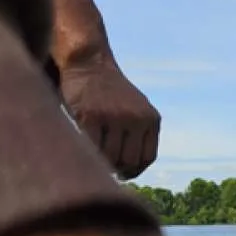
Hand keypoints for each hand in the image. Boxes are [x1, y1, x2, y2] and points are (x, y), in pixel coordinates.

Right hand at [58, 56, 160, 179]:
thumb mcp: (137, 109)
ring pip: (111, 157)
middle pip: (129, 161)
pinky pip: (92, 147)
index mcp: (151, 119)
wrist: (90, 64)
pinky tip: (84, 146)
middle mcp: (136, 118)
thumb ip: (140, 134)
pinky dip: (87, 151)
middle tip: (105, 165)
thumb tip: (132, 171)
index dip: (134, 170)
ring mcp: (114, 117)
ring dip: (101, 161)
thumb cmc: (111, 93)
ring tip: (95, 154)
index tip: (123, 172)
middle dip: (117, 168)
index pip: (147, 158)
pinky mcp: (90, 116)